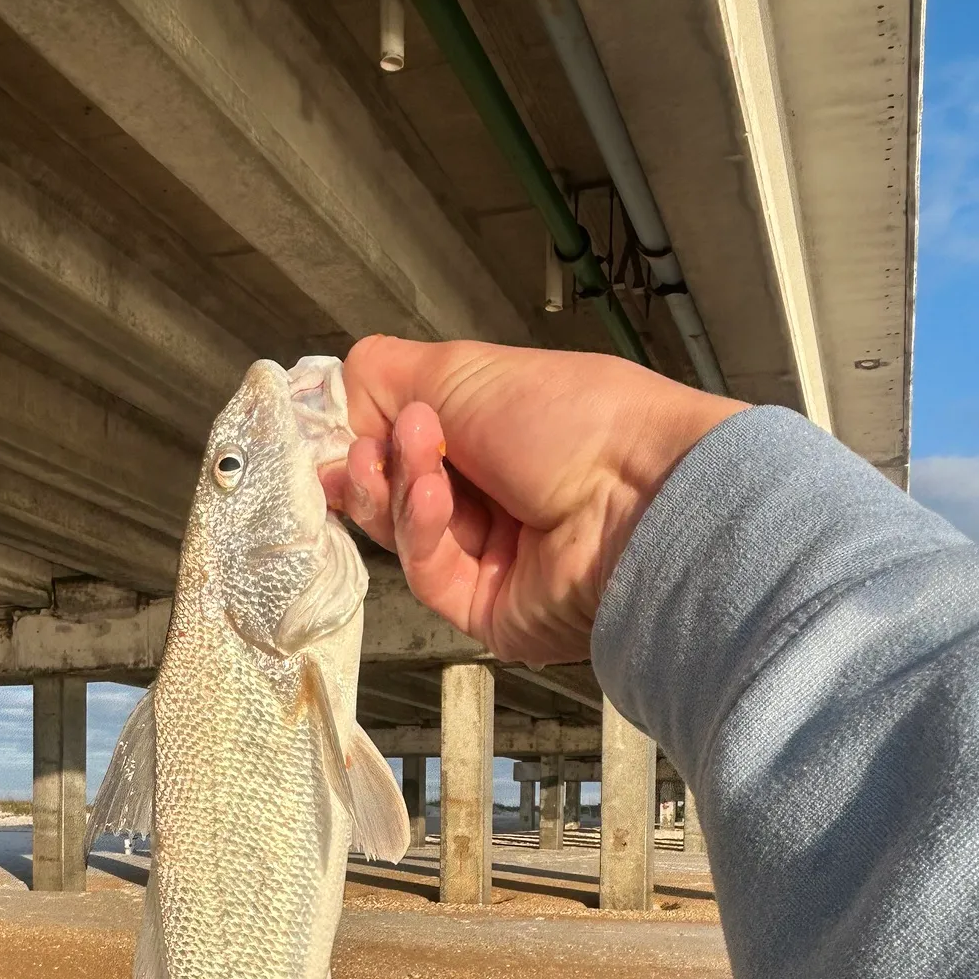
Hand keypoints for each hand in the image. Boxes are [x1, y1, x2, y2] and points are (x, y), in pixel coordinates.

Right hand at [324, 336, 744, 664]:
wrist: (640, 496)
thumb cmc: (566, 415)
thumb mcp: (465, 369)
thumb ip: (387, 376)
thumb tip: (338, 394)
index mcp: (490, 433)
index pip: (400, 439)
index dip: (364, 434)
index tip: (337, 426)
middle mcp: (487, 494)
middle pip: (391, 491)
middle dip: (374, 464)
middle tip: (378, 445)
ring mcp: (486, 556)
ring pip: (402, 533)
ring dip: (399, 489)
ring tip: (418, 452)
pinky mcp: (484, 609)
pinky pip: (429, 575)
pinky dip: (421, 532)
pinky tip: (434, 498)